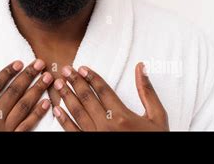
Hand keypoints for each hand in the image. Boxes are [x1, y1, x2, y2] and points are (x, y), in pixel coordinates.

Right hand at [0, 59, 52, 130]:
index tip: (19, 63)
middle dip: (28, 76)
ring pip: (23, 107)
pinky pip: (27, 126)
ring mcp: (4, 131)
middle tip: (40, 64)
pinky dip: (38, 114)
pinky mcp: (11, 139)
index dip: (8, 73)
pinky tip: (46, 103)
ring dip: (36, 91)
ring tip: (47, 78)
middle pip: (13, 93)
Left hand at [52, 62, 168, 130]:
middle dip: (74, 82)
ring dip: (66, 96)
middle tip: (65, 70)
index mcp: (122, 115)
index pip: (102, 90)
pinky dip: (63, 120)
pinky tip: (56, 109)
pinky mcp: (89, 145)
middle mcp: (106, 125)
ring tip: (58, 84)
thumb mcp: (157, 117)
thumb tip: (141, 68)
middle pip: (87, 98)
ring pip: (77, 112)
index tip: (81, 68)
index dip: (91, 77)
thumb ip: (147, 92)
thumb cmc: (153, 140)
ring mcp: (96, 135)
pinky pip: (73, 131)